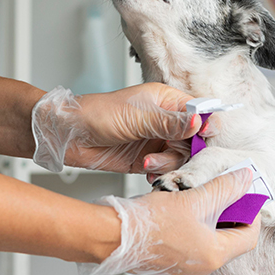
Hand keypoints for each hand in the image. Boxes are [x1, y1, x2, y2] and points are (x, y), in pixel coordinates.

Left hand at [31, 84, 215, 172]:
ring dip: (168, 164)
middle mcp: (165, 121)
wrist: (68, 136)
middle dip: (186, 151)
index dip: (206, 125)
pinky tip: (147, 172)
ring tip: (148, 163)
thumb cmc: (96, 115)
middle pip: (194, 139)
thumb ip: (169, 122)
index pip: (199, 111)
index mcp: (166, 100)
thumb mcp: (136, 117)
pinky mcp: (147, 159)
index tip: (206, 137)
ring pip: (181, 157)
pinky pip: (166, 169)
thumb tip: (199, 120)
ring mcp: (157, 140)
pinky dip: (160, 173)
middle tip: (172, 156)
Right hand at [78, 169, 260, 274]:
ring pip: (209, 244)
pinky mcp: (169, 269)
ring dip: (209, 222)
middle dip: (228, 216)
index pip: (249, 237)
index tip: (244, 196)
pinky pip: (190, 250)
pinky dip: (192, 232)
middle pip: (230, 241)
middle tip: (220, 194)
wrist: (111, 236)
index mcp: (214, 256)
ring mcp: (185, 273)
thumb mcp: (194, 197)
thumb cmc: (149, 221)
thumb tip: (245, 178)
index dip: (251, 214)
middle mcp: (202, 270)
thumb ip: (224, 187)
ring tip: (197, 201)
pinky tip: (180, 214)